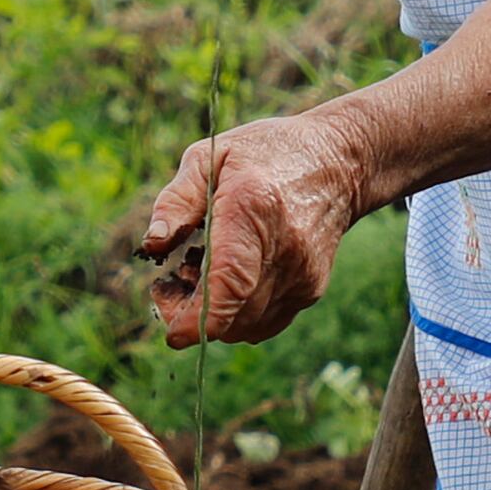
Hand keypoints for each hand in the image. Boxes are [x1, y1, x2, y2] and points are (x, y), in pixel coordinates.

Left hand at [137, 111, 372, 347]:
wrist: (338, 163)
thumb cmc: (265, 155)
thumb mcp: (209, 158)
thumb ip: (176, 202)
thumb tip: (152, 245)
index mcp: (253, 207)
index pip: (230, 282)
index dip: (199, 318)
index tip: (173, 334)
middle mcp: (285, 247)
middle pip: (232, 313)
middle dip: (190, 314)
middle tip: (170, 283)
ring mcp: (303, 274)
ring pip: (247, 325)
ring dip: (214, 315)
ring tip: (201, 272)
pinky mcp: (311, 289)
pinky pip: (264, 323)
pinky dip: (238, 315)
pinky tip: (230, 282)